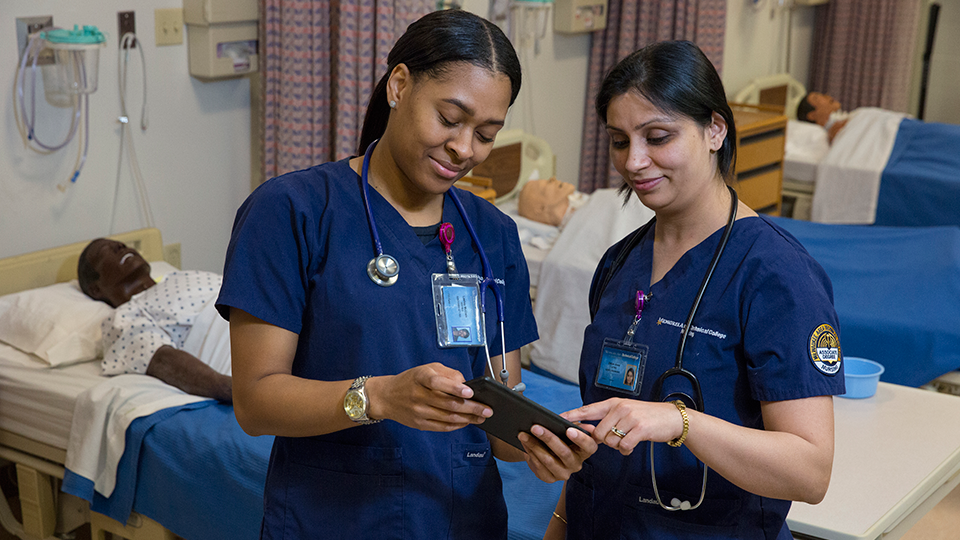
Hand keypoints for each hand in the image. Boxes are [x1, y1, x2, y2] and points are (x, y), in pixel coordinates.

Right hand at [367, 363, 491, 431]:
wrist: (386, 396)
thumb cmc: (411, 380)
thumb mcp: (427, 368)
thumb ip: (447, 373)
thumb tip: (466, 384)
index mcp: (420, 377)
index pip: (438, 383)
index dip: (454, 388)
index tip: (470, 392)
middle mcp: (418, 395)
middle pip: (448, 404)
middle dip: (471, 408)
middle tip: (487, 409)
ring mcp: (419, 412)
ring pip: (448, 418)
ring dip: (468, 419)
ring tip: (482, 417)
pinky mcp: (419, 424)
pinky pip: (442, 427)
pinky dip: (457, 425)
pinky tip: (467, 422)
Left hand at [517, 423, 596, 482]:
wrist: (546, 448)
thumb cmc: (561, 434)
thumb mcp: (569, 427)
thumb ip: (574, 424)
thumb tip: (578, 423)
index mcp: (585, 450)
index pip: (589, 446)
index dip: (580, 439)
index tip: (569, 430)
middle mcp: (577, 464)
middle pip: (564, 452)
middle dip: (548, 438)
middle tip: (535, 427)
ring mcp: (564, 473)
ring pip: (548, 460)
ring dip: (534, 445)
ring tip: (523, 434)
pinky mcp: (550, 478)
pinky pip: (539, 466)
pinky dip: (530, 453)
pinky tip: (524, 443)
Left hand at [562, 398, 683, 455]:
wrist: (671, 418)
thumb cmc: (647, 416)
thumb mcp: (626, 411)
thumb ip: (609, 418)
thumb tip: (591, 432)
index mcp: (613, 403)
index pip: (588, 409)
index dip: (573, 415)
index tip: (559, 419)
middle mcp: (620, 408)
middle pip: (598, 432)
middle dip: (605, 440)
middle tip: (617, 438)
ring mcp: (630, 418)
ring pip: (610, 440)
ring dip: (617, 445)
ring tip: (628, 439)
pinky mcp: (640, 428)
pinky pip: (624, 446)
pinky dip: (626, 450)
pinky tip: (632, 445)